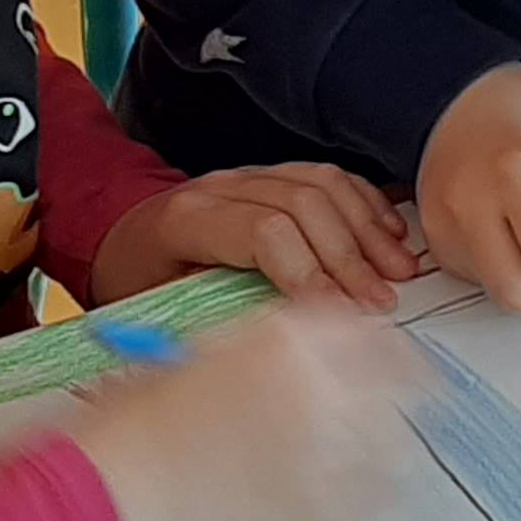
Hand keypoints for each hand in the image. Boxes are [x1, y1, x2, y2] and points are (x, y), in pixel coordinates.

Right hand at [69, 307, 423, 520]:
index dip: (386, 353)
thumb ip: (270, 349)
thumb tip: (320, 361)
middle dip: (394, 397)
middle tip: (387, 415)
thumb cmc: (138, 426)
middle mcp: (321, 384)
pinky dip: (364, 502)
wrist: (109, 493)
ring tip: (354, 463)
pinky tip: (338, 502)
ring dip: (380, 450)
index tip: (392, 367)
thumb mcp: (205, 354)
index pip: (376, 332)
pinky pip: (376, 503)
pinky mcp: (330, 513)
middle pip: (403, 383)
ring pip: (396, 444)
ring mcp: (331, 451)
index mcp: (290, 338)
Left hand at [93, 164, 422, 310]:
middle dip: (349, 258)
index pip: (264, 231)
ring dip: (367, 230)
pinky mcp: (272, 174)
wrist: (123, 240)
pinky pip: (328, 176)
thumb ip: (217, 318)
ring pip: (323, 184)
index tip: (339, 314)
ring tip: (397, 272)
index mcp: (187, 218)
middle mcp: (222, 186)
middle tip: (379, 303)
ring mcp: (250, 174)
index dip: (309, 272)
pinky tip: (389, 235)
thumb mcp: (160, 307)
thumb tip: (282, 346)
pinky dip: (365, 204)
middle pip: (303, 205)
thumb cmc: (140, 281)